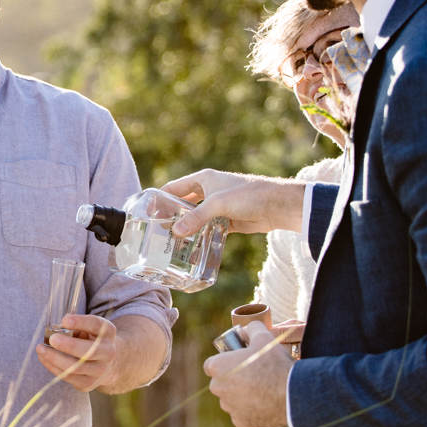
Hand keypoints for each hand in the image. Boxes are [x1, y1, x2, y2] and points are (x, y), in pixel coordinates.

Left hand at [37, 313, 119, 392]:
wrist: (107, 365)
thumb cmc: (91, 340)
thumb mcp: (88, 328)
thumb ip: (74, 326)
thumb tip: (53, 330)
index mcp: (107, 333)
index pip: (96, 325)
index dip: (81, 322)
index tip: (65, 320)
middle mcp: (108, 352)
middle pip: (90, 351)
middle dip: (69, 345)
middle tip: (52, 339)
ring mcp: (99, 371)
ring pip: (76, 367)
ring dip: (55, 358)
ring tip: (41, 349)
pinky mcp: (88, 383)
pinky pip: (68, 376)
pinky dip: (53, 367)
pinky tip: (44, 358)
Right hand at [163, 169, 308, 237]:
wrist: (279, 205)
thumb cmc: (249, 195)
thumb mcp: (219, 204)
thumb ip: (197, 217)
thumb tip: (176, 232)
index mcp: (204, 178)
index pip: (174, 188)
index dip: (160, 199)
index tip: (148, 213)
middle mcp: (209, 190)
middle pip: (183, 204)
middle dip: (171, 216)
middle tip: (157, 232)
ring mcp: (218, 206)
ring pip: (196, 218)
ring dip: (187, 228)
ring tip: (171, 243)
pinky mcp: (228, 220)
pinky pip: (209, 229)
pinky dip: (201, 236)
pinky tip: (192, 247)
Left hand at [203, 326, 293, 426]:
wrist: (293, 393)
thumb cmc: (275, 363)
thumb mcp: (264, 337)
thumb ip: (251, 329)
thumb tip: (246, 330)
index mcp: (217, 367)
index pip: (212, 365)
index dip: (224, 363)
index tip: (238, 363)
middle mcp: (218, 388)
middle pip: (221, 383)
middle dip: (232, 379)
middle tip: (252, 375)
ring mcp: (229, 407)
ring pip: (231, 399)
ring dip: (240, 395)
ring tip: (262, 389)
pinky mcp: (240, 422)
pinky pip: (241, 414)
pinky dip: (250, 410)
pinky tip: (264, 403)